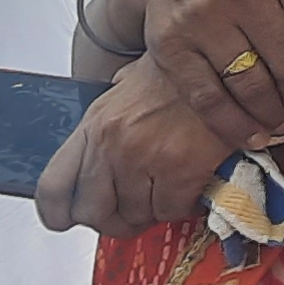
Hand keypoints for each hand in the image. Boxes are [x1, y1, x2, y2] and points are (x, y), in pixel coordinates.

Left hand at [34, 55, 244, 234]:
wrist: (231, 66)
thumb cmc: (181, 78)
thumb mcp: (126, 91)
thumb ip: (104, 128)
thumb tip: (90, 159)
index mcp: (94, 126)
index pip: (52, 188)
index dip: (57, 213)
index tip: (69, 218)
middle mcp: (112, 145)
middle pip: (91, 213)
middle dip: (112, 218)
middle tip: (132, 209)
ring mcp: (145, 160)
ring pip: (134, 217)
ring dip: (150, 210)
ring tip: (166, 187)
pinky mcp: (182, 172)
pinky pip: (170, 212)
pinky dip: (181, 206)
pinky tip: (190, 184)